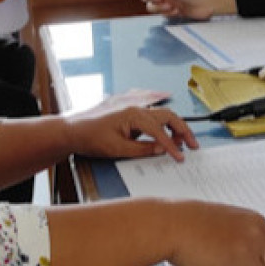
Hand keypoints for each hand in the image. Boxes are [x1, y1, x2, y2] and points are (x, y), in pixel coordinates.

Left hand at [64, 106, 197, 161]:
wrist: (72, 130)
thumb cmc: (90, 137)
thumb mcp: (117, 149)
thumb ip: (142, 149)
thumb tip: (162, 150)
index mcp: (134, 115)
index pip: (160, 131)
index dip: (172, 146)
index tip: (181, 157)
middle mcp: (136, 108)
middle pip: (168, 116)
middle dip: (183, 130)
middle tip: (193, 145)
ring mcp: (133, 110)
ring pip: (162, 115)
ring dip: (174, 127)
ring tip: (182, 141)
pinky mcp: (130, 114)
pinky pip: (152, 115)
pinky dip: (163, 122)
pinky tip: (167, 127)